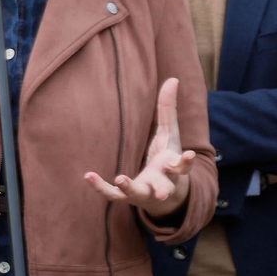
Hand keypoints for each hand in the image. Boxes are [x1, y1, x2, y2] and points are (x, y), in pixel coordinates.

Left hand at [85, 78, 194, 219]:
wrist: (162, 195)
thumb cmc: (166, 160)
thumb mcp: (169, 135)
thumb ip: (168, 110)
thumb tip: (174, 79)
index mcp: (173, 169)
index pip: (183, 167)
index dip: (186, 162)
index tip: (189, 155)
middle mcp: (161, 184)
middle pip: (164, 188)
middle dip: (163, 190)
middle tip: (162, 193)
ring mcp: (144, 192)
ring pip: (138, 193)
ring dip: (130, 188)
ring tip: (120, 179)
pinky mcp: (127, 196)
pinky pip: (113, 195)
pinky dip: (101, 188)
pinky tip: (88, 176)